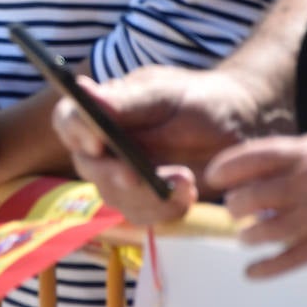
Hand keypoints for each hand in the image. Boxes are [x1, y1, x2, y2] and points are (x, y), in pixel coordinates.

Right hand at [52, 66, 274, 223]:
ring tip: (185, 180)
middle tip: (137, 176)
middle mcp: (103, 144)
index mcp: (100, 110)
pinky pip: (142, 215)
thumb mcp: (165, 93)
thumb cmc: (200, 99)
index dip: (75, 132)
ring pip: (114, 197)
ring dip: (146, 196)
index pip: (68, 120)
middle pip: (88, 166)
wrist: (239, 125)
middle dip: (114, 175)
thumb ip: (126, 100)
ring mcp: (122, 175)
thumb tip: (82, 91)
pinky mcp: (147, 199)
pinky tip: (189, 193)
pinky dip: (165, 209)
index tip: (97, 142)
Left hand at [206, 133, 306, 277]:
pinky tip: (251, 272)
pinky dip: (268, 268)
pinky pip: (293, 259)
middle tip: (234, 208)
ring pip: (267, 230)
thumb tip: (252, 173)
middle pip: (252, 196)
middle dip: (236, 205)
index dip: (224, 169)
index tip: (213, 177)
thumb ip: (292, 156)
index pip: (249, 158)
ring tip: (245, 235)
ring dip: (249, 235)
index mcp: (305, 152)